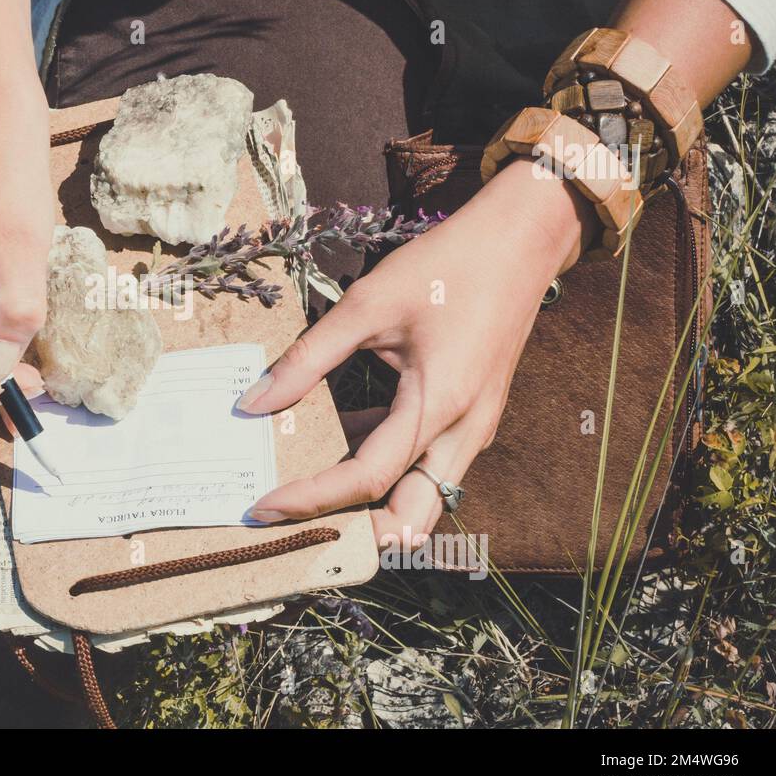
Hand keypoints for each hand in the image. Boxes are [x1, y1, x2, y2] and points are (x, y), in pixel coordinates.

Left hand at [239, 158, 596, 546]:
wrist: (521, 241)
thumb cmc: (447, 265)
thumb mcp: (367, 304)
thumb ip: (308, 357)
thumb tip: (253, 402)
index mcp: (439, 405)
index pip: (367, 479)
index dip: (312, 499)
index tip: (264, 508)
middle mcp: (465, 432)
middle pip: (411, 517)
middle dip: (356, 534)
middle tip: (297, 528)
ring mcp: (475, 429)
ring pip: (425, 499)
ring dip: (373, 507)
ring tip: (311, 493)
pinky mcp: (474, 418)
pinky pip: (431, 468)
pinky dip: (389, 473)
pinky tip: (342, 442)